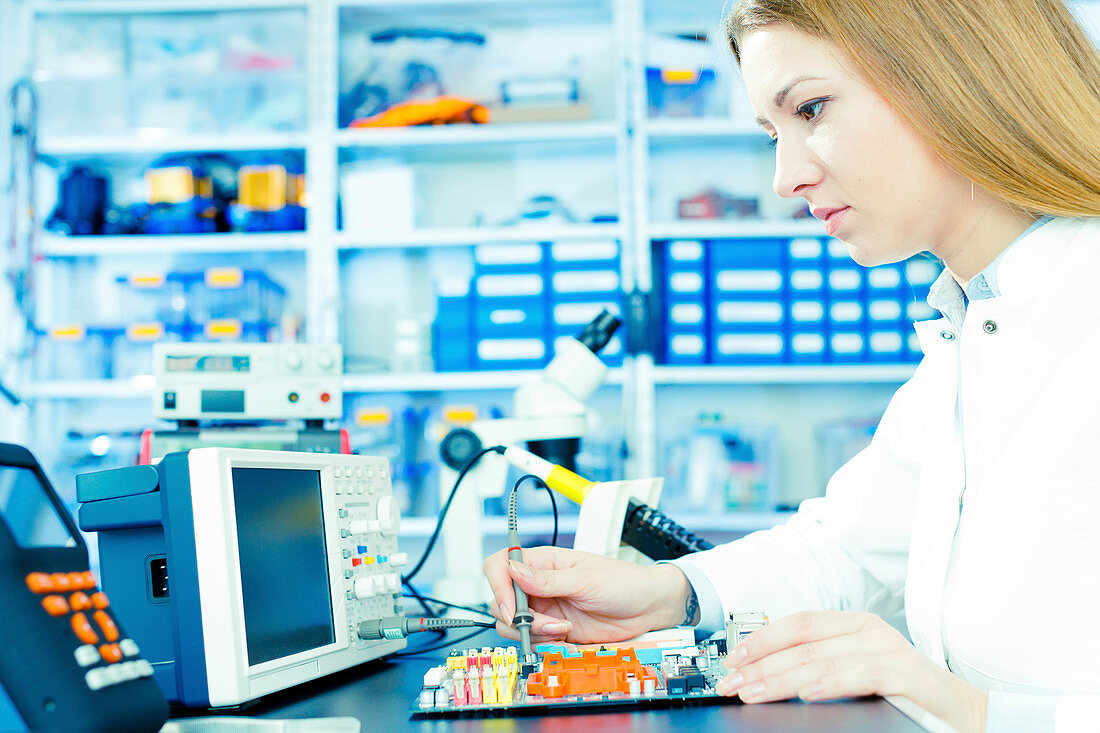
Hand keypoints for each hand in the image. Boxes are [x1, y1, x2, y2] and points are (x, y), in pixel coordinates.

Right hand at [483, 545, 692, 643]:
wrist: (647, 608)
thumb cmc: (623, 582)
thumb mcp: (585, 579)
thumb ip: (547, 579)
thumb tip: (514, 570)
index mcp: (544, 562)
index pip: (502, 566)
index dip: (498, 586)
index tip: (512, 607)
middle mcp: (539, 584)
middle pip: (502, 600)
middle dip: (518, 617)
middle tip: (544, 623)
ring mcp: (545, 608)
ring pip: (513, 624)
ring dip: (533, 632)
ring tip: (562, 629)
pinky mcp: (554, 629)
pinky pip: (533, 639)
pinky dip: (544, 642)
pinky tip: (566, 636)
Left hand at [717, 611, 988, 732]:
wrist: (962, 712)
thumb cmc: (902, 694)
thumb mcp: (854, 671)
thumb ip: (819, 666)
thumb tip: (764, 676)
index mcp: (854, 624)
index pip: (798, 623)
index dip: (762, 639)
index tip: (732, 659)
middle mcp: (870, 630)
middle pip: (803, 644)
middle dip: (761, 665)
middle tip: (732, 684)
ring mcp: (891, 650)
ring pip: (824, 660)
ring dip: (782, 679)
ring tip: (754, 692)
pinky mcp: (908, 675)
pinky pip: (862, 675)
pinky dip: (830, 684)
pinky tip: (806, 695)